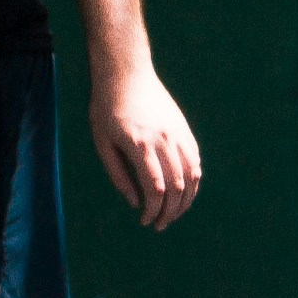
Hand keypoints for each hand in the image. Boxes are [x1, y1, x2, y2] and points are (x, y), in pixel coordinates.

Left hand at [93, 65, 201, 228]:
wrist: (126, 73)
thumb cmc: (107, 108)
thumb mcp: (102, 143)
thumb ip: (118, 175)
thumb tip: (134, 202)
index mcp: (139, 146)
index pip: (155, 189)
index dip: (153, 211)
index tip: (144, 220)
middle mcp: (163, 141)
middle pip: (177, 187)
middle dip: (170, 211)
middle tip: (159, 224)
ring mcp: (177, 134)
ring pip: (192, 176)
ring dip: (185, 200)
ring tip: (174, 213)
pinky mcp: (183, 129)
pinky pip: (195, 160)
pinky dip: (193, 180)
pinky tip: (184, 191)